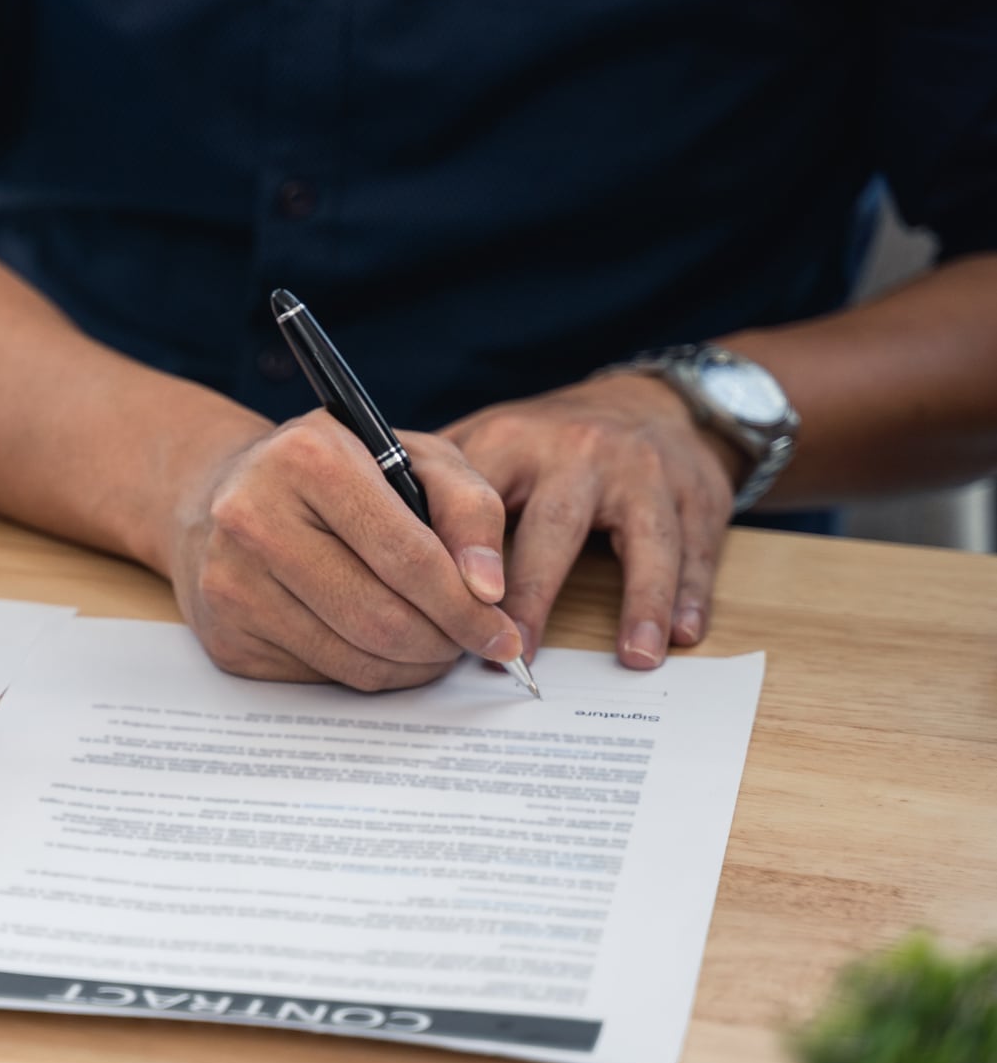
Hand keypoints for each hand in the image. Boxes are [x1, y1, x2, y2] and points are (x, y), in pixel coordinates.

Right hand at [165, 412, 524, 689]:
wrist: (227, 495)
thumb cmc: (336, 473)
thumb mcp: (414, 459)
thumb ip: (469, 507)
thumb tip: (488, 589)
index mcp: (307, 458)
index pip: (408, 557)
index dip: (466, 607)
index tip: (501, 632)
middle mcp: (254, 517)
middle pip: (381, 618)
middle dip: (443, 642)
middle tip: (470, 643)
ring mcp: (231, 582)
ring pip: (354, 659)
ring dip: (411, 666)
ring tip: (432, 644)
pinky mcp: (225, 635)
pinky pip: (320, 677)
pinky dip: (365, 671)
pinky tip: (376, 645)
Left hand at [442, 370, 740, 668]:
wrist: (649, 403)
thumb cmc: (547, 442)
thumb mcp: (488, 445)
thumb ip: (433, 491)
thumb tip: (363, 553)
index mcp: (513, 443)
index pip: (480, 506)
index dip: (465, 562)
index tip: (451, 613)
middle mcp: (580, 453)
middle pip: (558, 528)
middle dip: (538, 594)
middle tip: (518, 653)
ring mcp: (644, 473)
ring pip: (644, 540)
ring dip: (641, 602)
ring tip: (632, 658)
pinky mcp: (698, 493)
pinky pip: (696, 547)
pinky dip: (692, 594)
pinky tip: (683, 636)